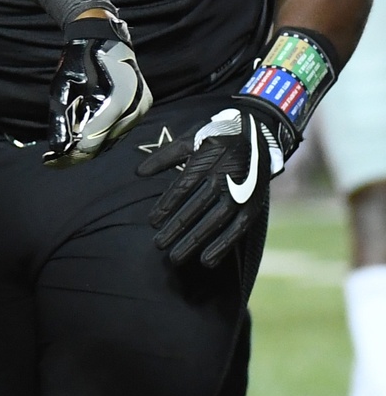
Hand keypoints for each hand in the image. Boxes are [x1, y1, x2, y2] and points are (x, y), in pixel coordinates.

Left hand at [43, 17, 150, 166]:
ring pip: (113, 139)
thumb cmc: (79, 59)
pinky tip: (84, 139)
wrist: (104, 38)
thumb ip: (61, 119)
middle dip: (78, 153)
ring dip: (90, 146)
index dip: (72, 154)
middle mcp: (134, 105)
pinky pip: (120, 130)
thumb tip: (58, 149)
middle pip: (104, 142)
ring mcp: (142, 107)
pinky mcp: (143, 107)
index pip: (93, 138)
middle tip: (54, 160)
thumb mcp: (63, 87)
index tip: (50, 161)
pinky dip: (102, 137)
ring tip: (65, 152)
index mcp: (116, 98)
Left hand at [140, 104, 286, 268]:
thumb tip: (138, 173)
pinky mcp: (253, 205)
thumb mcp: (189, 138)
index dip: (167, 206)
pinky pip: (237, 229)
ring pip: (215, 221)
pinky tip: (207, 260)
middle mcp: (224, 178)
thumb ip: (164, 157)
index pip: (183, 188)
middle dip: (176, 228)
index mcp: (207, 160)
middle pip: (197, 208)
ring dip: (195, 241)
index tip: (152, 222)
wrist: (258, 134)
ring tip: (176, 257)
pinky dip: (223, 246)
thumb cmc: (215, 137)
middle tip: (158, 244)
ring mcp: (241, 193)